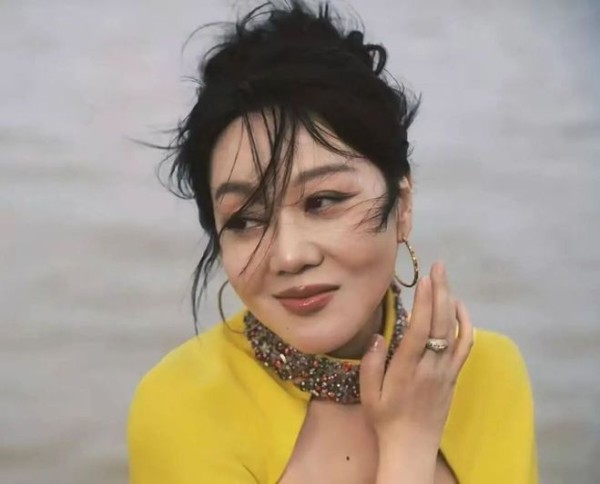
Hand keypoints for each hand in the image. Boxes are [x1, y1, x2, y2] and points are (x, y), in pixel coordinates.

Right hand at [360, 261, 472, 447]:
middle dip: (440, 291)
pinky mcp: (453, 377)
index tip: (424, 279)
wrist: (411, 446)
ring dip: (452, 302)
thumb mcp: (368, 393)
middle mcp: (430, 367)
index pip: (420, 329)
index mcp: (406, 369)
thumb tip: (379, 336)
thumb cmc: (385, 418)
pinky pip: (465, 347)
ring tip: (446, 280)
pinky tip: (460, 308)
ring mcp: (445, 372)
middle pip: (441, 323)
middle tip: (438, 266)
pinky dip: (466, 325)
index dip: (424, 302)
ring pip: (455, 332)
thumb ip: (372, 363)